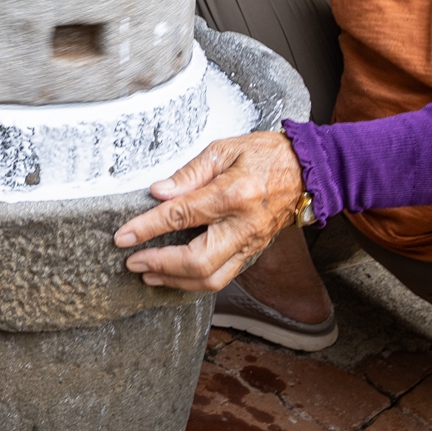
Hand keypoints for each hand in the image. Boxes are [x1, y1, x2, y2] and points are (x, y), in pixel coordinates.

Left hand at [115, 132, 306, 290]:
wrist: (307, 171)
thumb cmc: (266, 155)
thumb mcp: (225, 149)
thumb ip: (190, 173)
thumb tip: (159, 192)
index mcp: (234, 194)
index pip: (182, 215)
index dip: (148, 227)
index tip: (124, 235)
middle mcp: (243, 225)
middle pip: (198, 260)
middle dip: (160, 264)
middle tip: (133, 260)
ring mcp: (250, 244)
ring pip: (211, 278)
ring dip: (175, 280)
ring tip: (148, 273)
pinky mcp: (252, 252)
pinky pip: (222, 277)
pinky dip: (194, 281)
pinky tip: (175, 275)